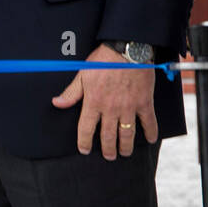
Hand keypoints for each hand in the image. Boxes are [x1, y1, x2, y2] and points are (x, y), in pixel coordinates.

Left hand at [52, 43, 157, 159]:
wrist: (127, 50)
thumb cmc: (103, 60)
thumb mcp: (82, 75)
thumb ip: (71, 93)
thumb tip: (57, 103)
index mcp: (93, 102)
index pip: (86, 128)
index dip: (84, 142)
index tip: (84, 150)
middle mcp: (111, 108)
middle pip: (108, 136)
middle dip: (108, 149)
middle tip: (108, 156)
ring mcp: (129, 107)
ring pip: (127, 134)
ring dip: (126, 146)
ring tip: (124, 153)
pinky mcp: (144, 102)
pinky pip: (149, 122)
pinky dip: (151, 132)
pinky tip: (150, 139)